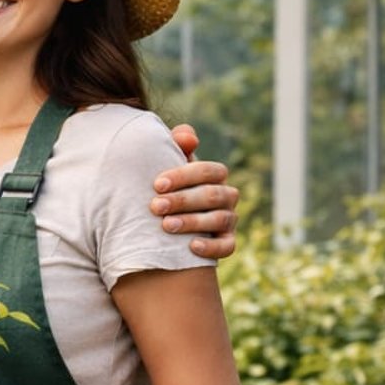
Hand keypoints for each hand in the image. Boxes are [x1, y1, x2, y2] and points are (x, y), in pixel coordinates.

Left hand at [155, 123, 238, 259]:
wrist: (161, 222)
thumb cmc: (165, 186)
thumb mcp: (167, 164)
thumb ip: (176, 145)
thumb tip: (187, 137)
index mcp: (214, 176)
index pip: (209, 171)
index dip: (184, 176)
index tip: (157, 184)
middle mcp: (226, 196)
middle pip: (213, 195)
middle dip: (183, 200)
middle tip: (155, 206)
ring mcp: (228, 220)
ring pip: (220, 219)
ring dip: (192, 222)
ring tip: (166, 226)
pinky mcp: (226, 242)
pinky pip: (227, 246)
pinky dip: (211, 247)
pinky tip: (191, 247)